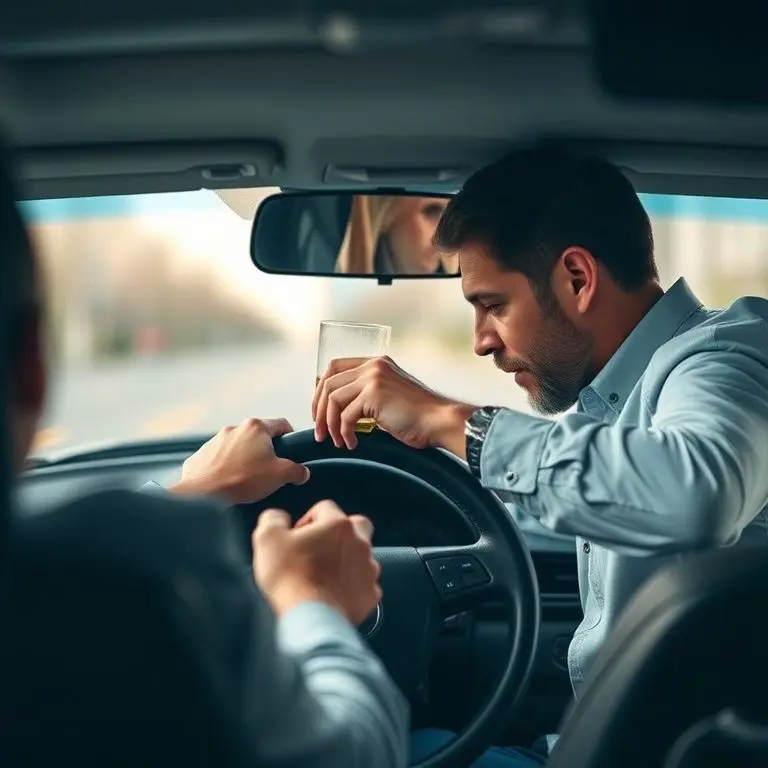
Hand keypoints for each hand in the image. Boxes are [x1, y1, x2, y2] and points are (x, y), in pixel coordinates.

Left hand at [170, 418, 308, 503]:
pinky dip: (226, 467)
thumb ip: (297, 471)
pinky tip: (229, 483)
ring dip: (245, 458)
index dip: (291, 437)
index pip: (282, 424)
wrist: (202, 493)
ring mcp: (216, 440)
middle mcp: (235, 428)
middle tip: (270, 470)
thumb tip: (302, 472)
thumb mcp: (280, 475)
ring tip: (247, 479)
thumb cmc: (242, 480)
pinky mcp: (202, 454)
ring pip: (239, 446)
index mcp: (256, 427)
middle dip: (266, 451)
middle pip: (259, 436)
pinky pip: (220, 458)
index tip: (292, 451)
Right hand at [253, 500, 380, 622]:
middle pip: (356, 525)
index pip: (325, 508)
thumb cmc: (289, 577)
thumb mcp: (267, 538)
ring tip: (325, 575)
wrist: (308, 618)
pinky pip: (364, 583)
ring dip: (346, 560)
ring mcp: (368, 569)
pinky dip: (352, 586)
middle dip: (339, 533)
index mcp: (338, 525)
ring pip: (362, 556)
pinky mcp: (370, 594)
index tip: (296, 537)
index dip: (308, 520)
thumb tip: (278, 518)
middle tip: (320, 549)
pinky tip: (334, 594)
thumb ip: (274, 519)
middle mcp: (359, 543)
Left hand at [312, 356, 474, 455]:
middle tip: (320, 431)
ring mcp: (373, 377)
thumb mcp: (388, 397)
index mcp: (376, 363)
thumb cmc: (418, 417)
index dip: (320, 390)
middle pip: (328, 382)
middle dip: (319, 410)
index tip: (319, 412)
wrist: (439, 421)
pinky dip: (344, 432)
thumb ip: (366, 395)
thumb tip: (337, 410)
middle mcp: (373, 365)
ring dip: (330, 424)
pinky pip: (346, 415)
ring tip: (337, 441)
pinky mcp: (374, 394)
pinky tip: (352, 444)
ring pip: (333, 399)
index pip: (334, 367)